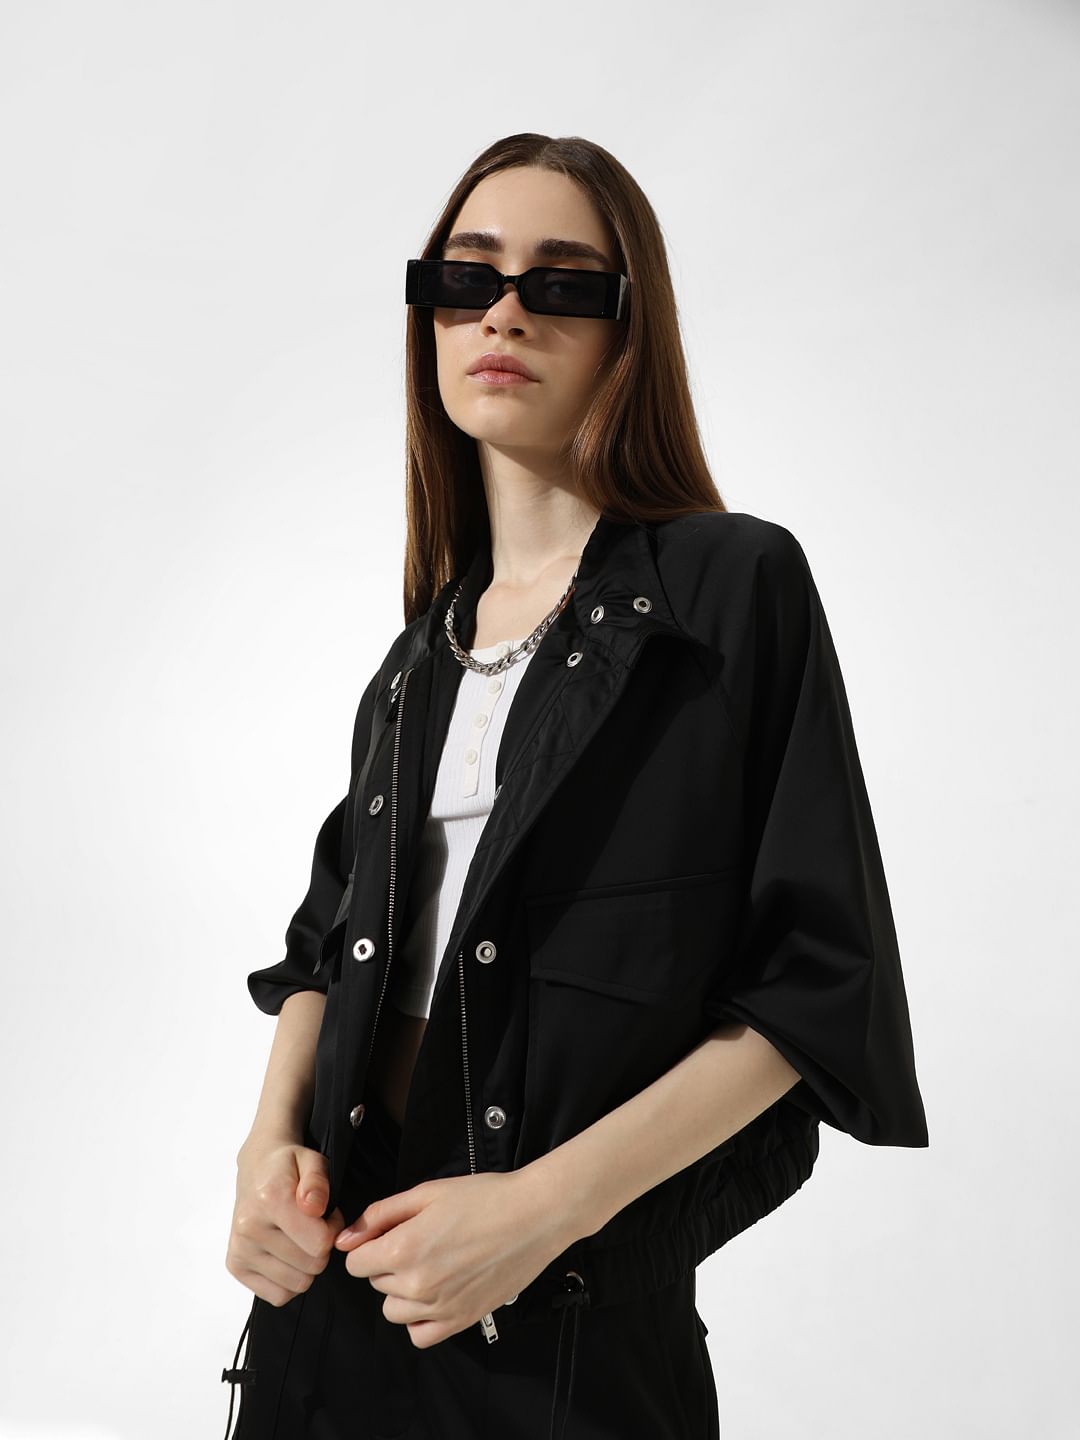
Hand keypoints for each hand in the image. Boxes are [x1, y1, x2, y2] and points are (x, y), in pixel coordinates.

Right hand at [226, 1131, 346, 1306]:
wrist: (256, 1168)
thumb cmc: (288, 1167)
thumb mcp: (313, 1160)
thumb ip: (318, 1181)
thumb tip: (313, 1207)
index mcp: (270, 1199)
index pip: (320, 1243)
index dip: (333, 1229)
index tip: (327, 1215)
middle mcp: (249, 1227)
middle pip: (312, 1266)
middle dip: (321, 1247)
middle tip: (313, 1225)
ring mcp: (240, 1250)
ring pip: (297, 1284)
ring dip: (306, 1265)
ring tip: (299, 1237)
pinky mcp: (236, 1266)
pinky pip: (279, 1296)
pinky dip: (289, 1281)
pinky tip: (286, 1254)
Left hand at [334, 1168, 571, 1347]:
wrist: (534, 1215)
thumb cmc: (484, 1199)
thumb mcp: (426, 1193)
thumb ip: (380, 1215)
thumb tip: (346, 1238)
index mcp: (403, 1250)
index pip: (356, 1264)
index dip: (368, 1244)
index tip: (388, 1234)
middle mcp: (417, 1286)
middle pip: (375, 1284)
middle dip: (388, 1263)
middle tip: (420, 1240)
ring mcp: (440, 1308)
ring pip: (393, 1311)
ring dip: (402, 1291)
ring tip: (430, 1264)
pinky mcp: (461, 1321)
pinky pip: (420, 1335)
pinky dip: (420, 1319)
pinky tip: (435, 1293)